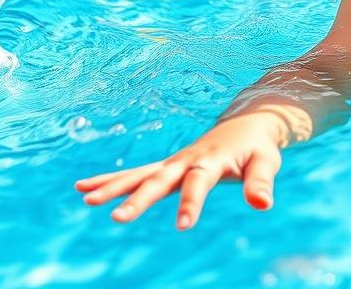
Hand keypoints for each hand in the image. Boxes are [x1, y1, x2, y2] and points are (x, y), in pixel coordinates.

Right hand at [75, 112, 284, 229]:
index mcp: (212, 160)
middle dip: (139, 199)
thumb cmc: (257, 147)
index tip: (182, 226)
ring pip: (141, 174)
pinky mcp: (167, 167)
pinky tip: (84, 189)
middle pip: (160, 179)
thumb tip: (263, 204)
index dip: (191, 203)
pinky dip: (112, 179)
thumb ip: (261, 182)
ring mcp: (174, 162)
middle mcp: (187, 159)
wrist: (246, 124)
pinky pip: (137, 173)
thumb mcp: (266, 162)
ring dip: (114, 186)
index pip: (199, 182)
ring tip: (86, 199)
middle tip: (117, 217)